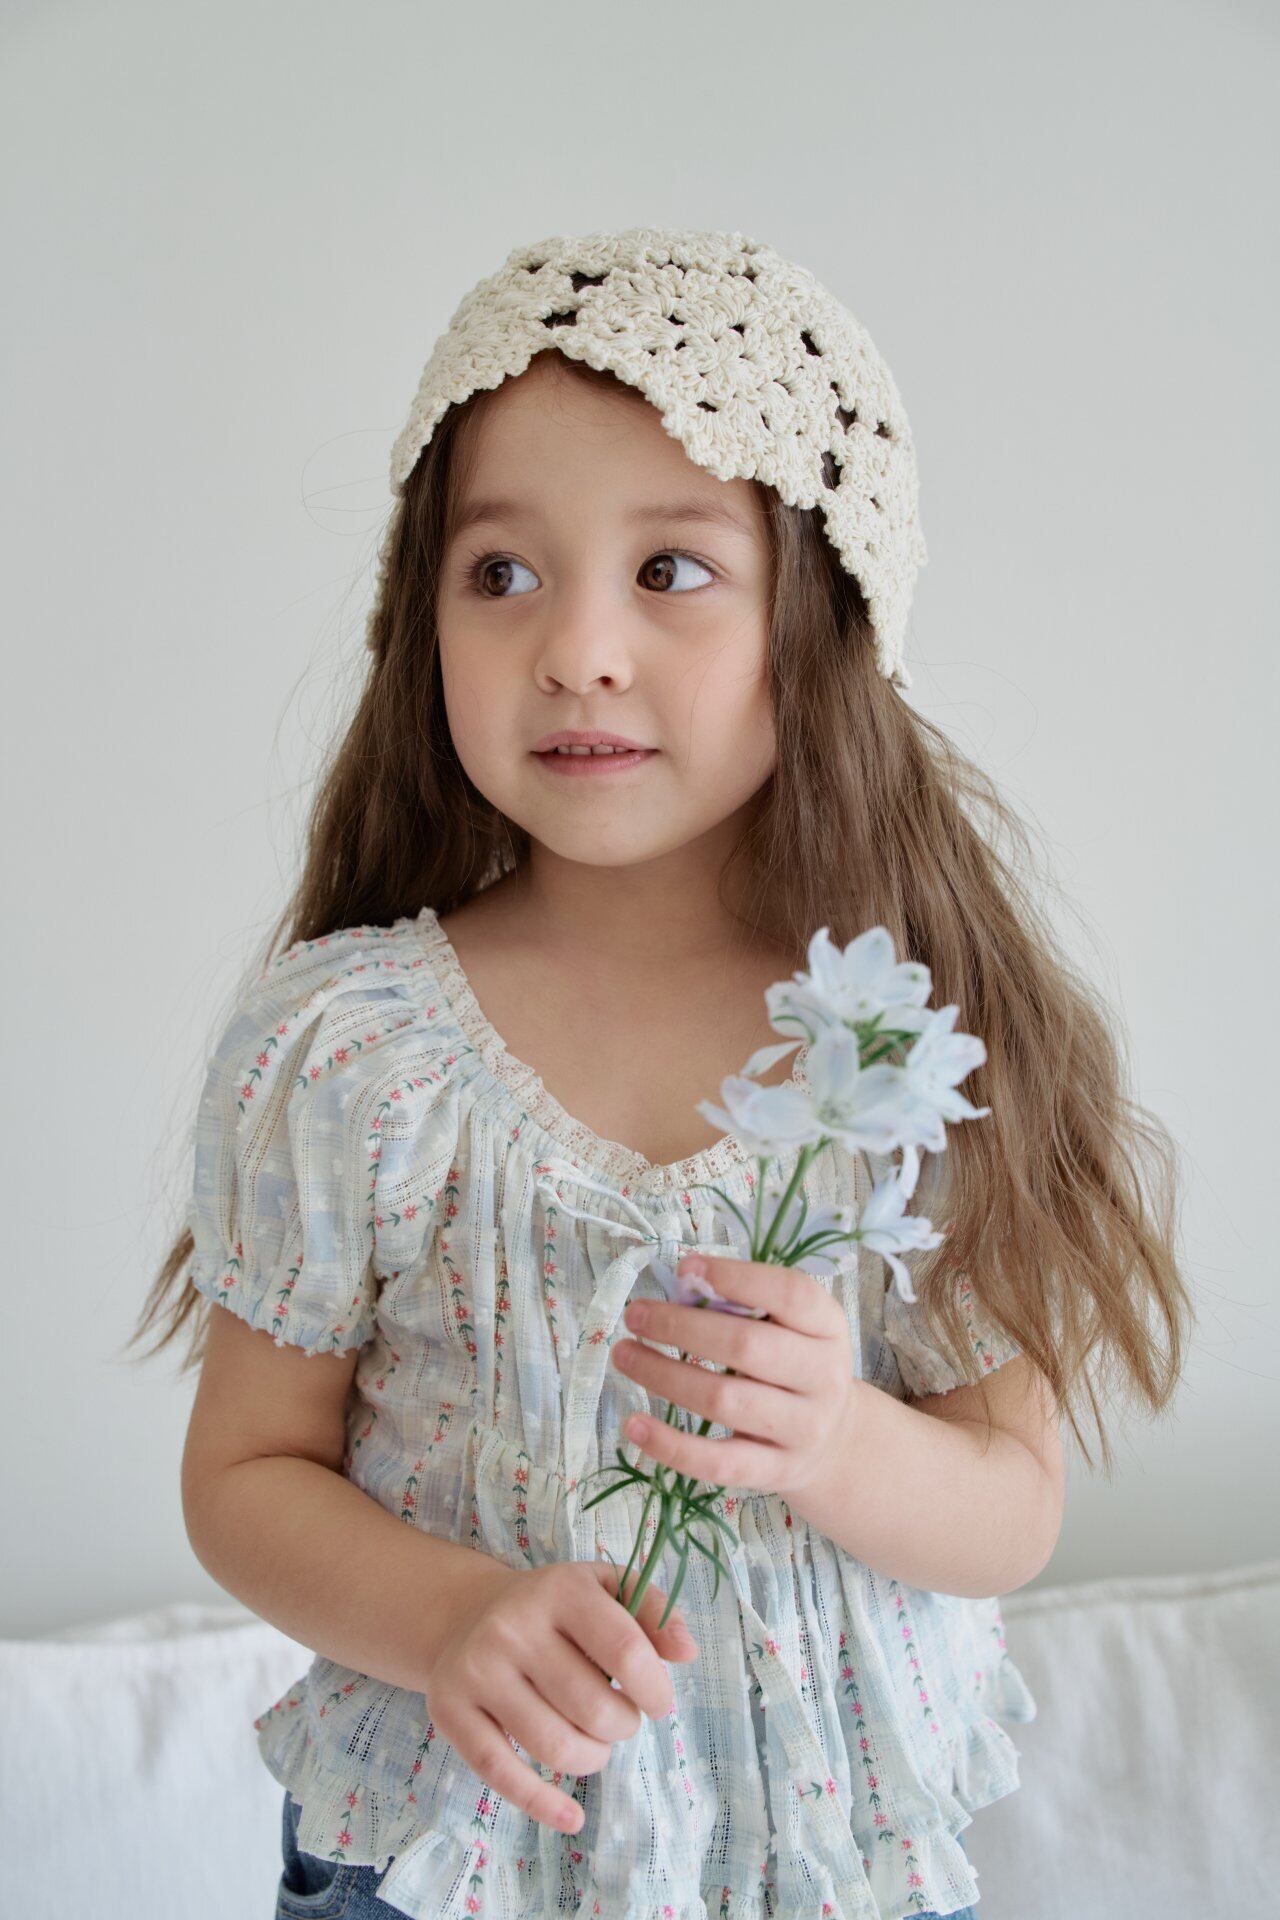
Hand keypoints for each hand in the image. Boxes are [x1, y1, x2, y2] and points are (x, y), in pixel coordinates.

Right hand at [420, 1556, 699, 1834]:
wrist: (466, 1612)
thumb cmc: (553, 1609)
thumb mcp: (604, 1589)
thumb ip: (653, 1612)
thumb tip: (687, 1651)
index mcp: (561, 1590)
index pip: (625, 1650)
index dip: (655, 1689)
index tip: (659, 1703)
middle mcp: (513, 1626)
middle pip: (593, 1708)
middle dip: (622, 1727)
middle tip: (618, 1719)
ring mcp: (478, 1669)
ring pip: (555, 1747)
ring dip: (592, 1759)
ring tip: (594, 1743)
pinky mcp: (451, 1710)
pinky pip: (502, 1772)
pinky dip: (543, 1804)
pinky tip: (572, 1816)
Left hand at [610, 1251, 856, 1497]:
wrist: (834, 1442)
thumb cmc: (796, 1367)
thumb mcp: (792, 1327)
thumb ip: (746, 1306)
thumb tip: (681, 1287)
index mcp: (827, 1327)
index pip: (790, 1294)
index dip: (735, 1277)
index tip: (683, 1268)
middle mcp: (823, 1377)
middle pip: (747, 1347)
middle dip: (681, 1327)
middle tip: (635, 1315)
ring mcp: (802, 1429)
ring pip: (724, 1400)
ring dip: (664, 1375)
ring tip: (624, 1355)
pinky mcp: (775, 1472)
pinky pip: (717, 1463)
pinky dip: (671, 1445)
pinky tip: (634, 1424)